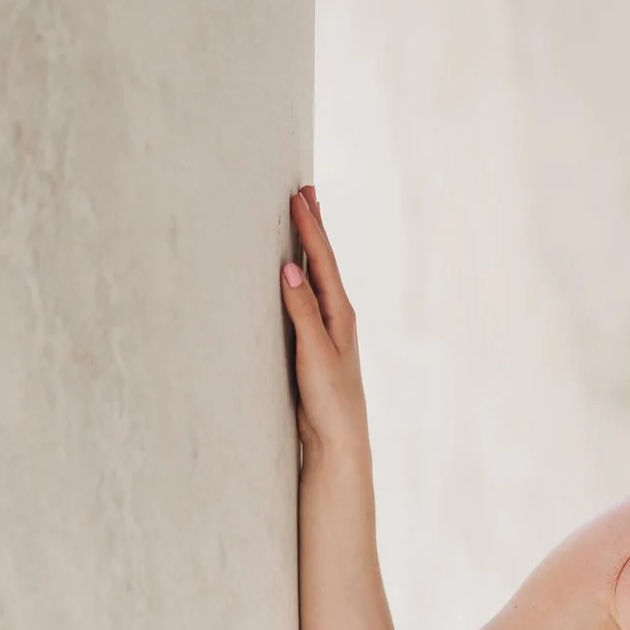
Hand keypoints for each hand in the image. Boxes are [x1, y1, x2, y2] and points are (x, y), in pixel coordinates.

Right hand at [280, 185, 368, 465]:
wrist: (338, 439)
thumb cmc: (330, 399)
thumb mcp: (315, 354)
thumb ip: (303, 312)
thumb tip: (290, 269)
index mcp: (339, 314)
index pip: (321, 262)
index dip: (309, 228)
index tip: (298, 196)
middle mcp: (336, 316)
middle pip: (322, 261)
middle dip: (313, 226)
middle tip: (306, 191)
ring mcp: (325, 328)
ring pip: (315, 276)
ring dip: (308, 246)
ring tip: (304, 217)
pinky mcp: (313, 343)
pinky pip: (306, 296)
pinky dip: (300, 274)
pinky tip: (294, 271)